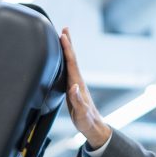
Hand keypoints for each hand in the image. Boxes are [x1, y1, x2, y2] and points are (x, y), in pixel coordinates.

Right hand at [60, 27, 111, 149]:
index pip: (71, 62)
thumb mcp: (81, 113)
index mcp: (77, 84)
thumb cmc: (87, 121)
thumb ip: (77, 100)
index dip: (67, 48)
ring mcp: (75, 84)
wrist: (93, 127)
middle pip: (72, 58)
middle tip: (64, 29)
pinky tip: (62, 59)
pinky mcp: (73, 88)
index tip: (62, 36)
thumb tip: (73, 86)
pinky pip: (68, 70)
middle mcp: (77, 81)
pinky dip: (65, 61)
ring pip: (70, 62)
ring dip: (67, 49)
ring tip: (62, 38)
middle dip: (68, 43)